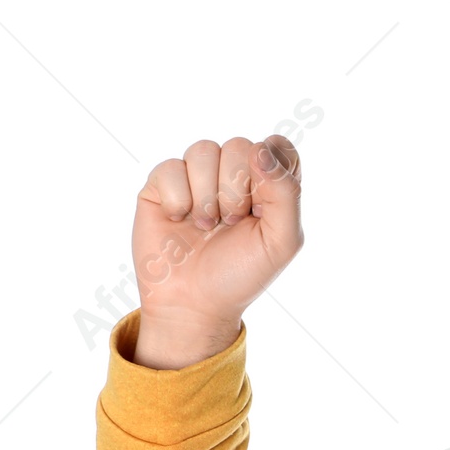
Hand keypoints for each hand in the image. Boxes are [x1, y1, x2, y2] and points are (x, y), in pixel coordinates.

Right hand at [131, 134, 304, 344]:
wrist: (193, 303)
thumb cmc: (241, 275)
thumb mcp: (280, 242)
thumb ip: (286, 194)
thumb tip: (262, 149)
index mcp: (268, 187)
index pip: (279, 147)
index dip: (271, 165)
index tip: (263, 202)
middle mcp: (234, 175)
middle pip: (240, 146)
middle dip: (237, 190)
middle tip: (231, 223)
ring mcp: (198, 176)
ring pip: (204, 150)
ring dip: (207, 196)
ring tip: (207, 225)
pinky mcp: (164, 183)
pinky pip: (171, 166)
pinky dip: (179, 199)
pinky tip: (180, 220)